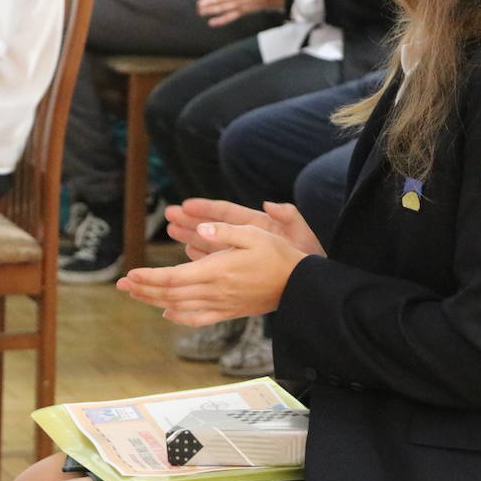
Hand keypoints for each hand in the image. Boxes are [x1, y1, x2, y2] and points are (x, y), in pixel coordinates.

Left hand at [117, 219, 309, 326]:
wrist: (299, 285)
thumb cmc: (278, 255)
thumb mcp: (253, 234)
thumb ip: (224, 232)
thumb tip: (198, 230)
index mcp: (217, 270)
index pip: (173, 277)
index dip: (149, 277)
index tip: (130, 273)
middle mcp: (215, 291)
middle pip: (170, 294)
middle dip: (143, 289)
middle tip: (122, 284)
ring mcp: (221, 304)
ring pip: (179, 306)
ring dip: (154, 301)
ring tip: (136, 295)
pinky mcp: (229, 311)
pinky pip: (198, 319)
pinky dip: (179, 317)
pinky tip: (168, 313)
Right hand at [165, 198, 324, 261]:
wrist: (311, 277)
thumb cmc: (307, 252)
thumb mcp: (301, 232)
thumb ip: (287, 216)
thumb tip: (270, 204)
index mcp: (257, 224)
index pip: (227, 213)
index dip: (206, 208)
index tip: (186, 204)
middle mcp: (246, 237)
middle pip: (213, 226)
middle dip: (191, 220)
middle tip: (170, 214)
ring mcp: (241, 252)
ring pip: (211, 243)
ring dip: (191, 235)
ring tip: (172, 229)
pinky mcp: (240, 267)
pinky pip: (217, 261)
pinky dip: (202, 257)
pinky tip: (188, 252)